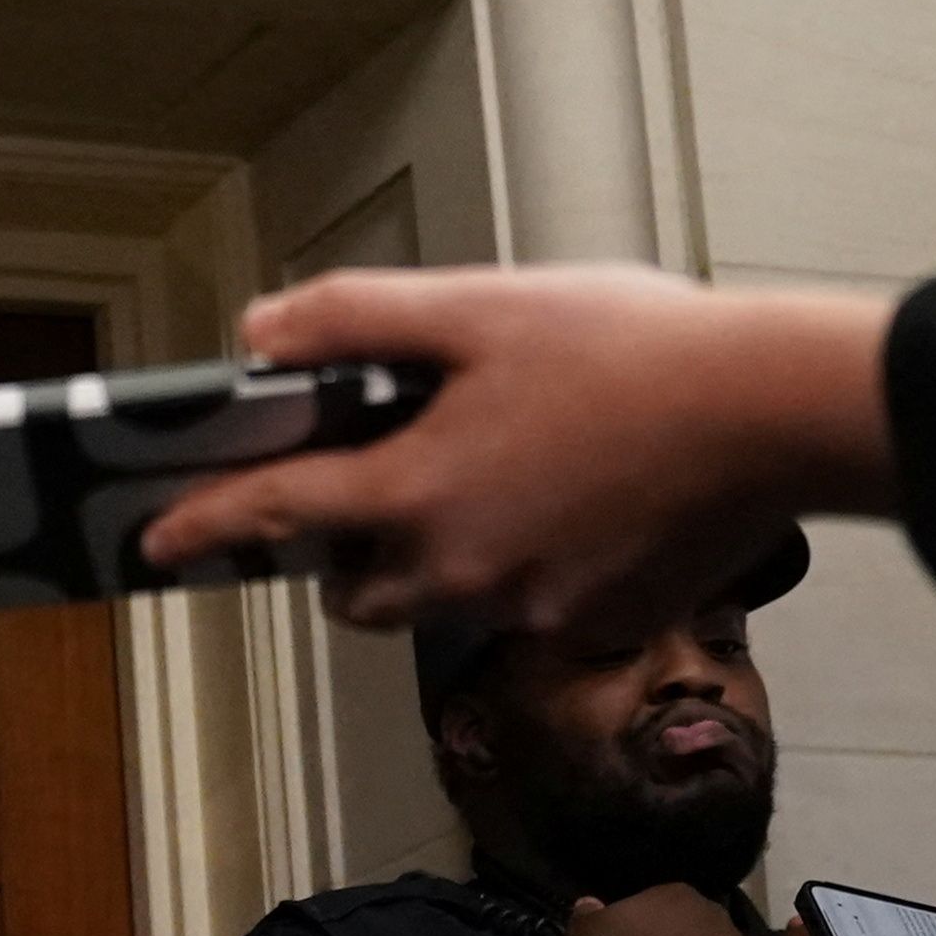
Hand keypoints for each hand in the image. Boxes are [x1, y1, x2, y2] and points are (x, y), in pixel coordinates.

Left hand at [132, 267, 900, 644]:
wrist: (780, 413)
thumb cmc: (636, 350)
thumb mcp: (484, 307)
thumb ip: (359, 321)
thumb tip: (258, 335)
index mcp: (418, 493)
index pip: (274, 519)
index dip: (205, 527)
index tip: (156, 544)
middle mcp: (459, 573)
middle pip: (358, 591)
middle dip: (345, 555)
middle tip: (374, 491)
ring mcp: (528, 611)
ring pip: (443, 603)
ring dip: (438, 558)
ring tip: (493, 481)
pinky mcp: (594, 628)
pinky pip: (528, 610)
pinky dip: (528, 566)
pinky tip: (582, 501)